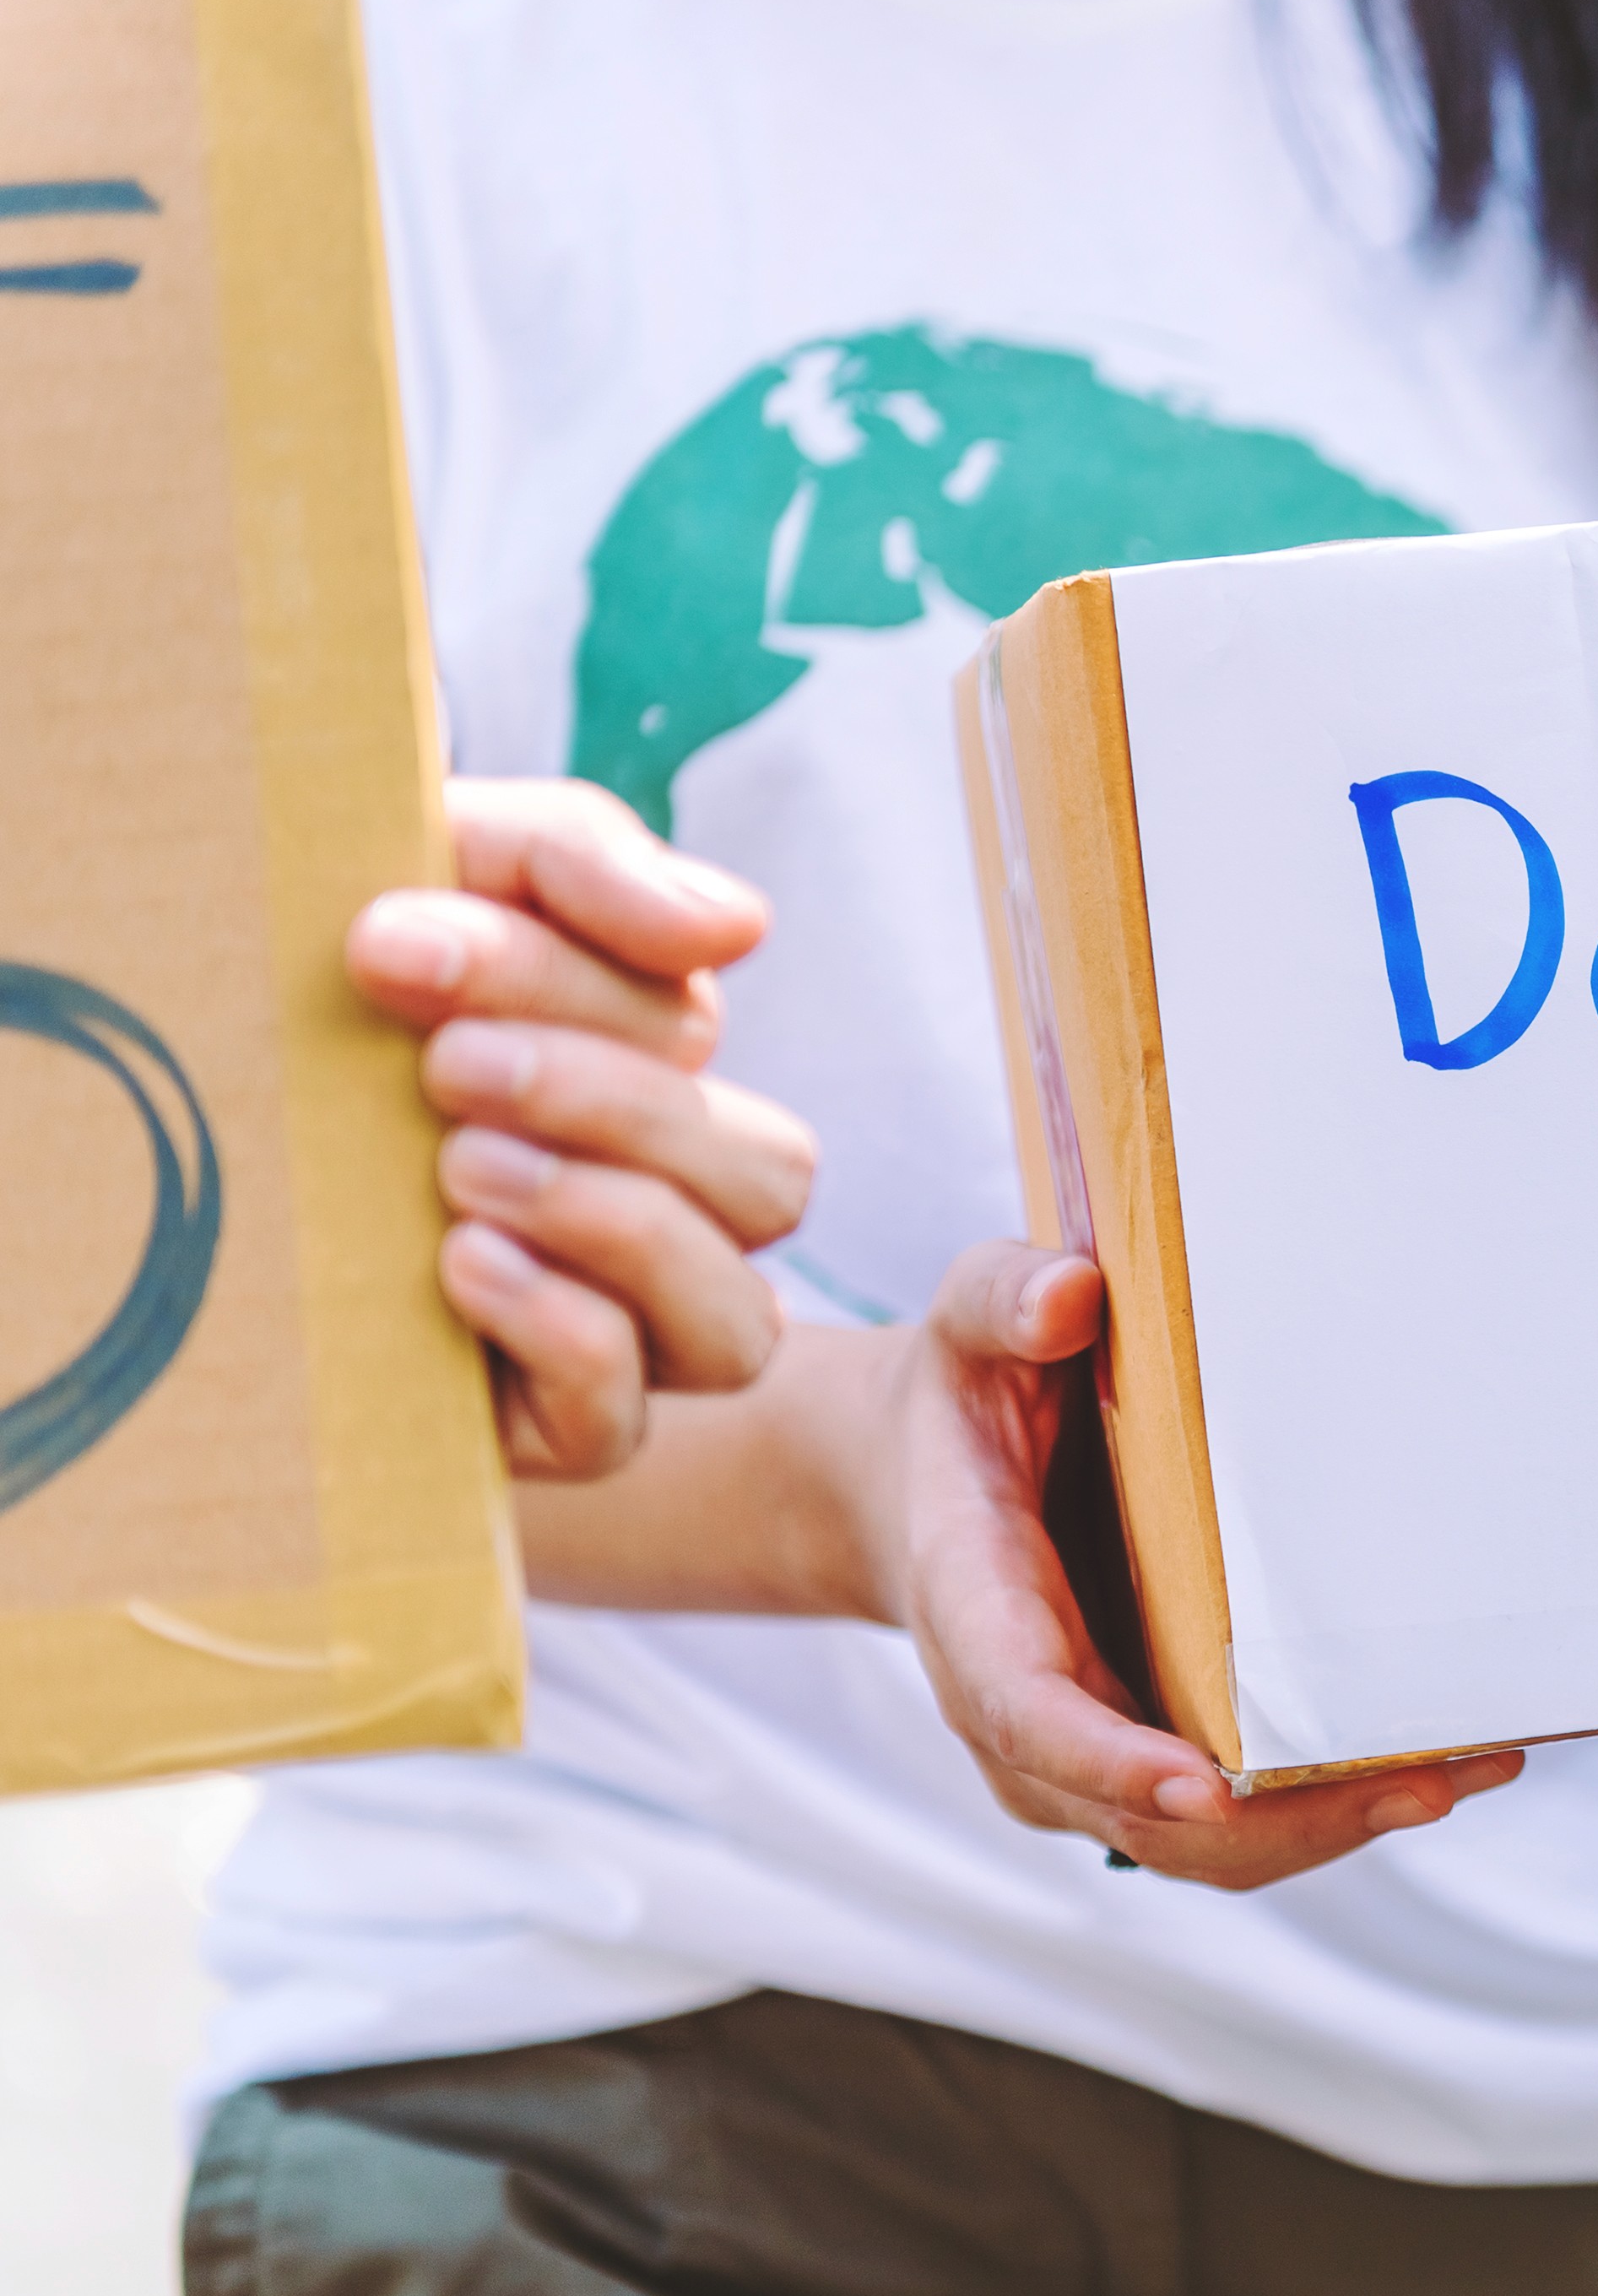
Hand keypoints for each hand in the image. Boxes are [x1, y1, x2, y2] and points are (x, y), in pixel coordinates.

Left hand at [347, 778, 816, 1476]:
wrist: (128, 1160)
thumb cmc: (307, 1004)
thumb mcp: (425, 884)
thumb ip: (578, 863)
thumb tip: (741, 926)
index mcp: (644, 1062)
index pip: (697, 1024)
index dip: (575, 978)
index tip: (393, 940)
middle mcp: (660, 1202)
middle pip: (770, 1176)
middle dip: (614, 1103)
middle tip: (446, 1067)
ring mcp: (616, 1330)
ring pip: (737, 1322)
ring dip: (619, 1225)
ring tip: (461, 1172)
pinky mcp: (535, 1432)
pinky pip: (622, 1418)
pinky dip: (564, 1332)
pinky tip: (459, 1264)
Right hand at [863, 1239, 1524, 1889]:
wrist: (925, 1480)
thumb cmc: (969, 1399)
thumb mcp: (970, 1329)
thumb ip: (1005, 1302)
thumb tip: (1072, 1298)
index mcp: (971, 1605)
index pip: (1025, 1708)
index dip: (1110, 1760)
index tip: (1204, 1788)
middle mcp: (1019, 1712)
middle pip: (1140, 1813)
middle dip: (1279, 1821)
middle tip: (1423, 1783)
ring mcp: (1083, 1754)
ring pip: (1201, 1842)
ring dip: (1330, 1826)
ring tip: (1464, 1771)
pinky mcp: (1145, 1758)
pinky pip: (1232, 1820)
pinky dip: (1329, 1808)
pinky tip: (1441, 1762)